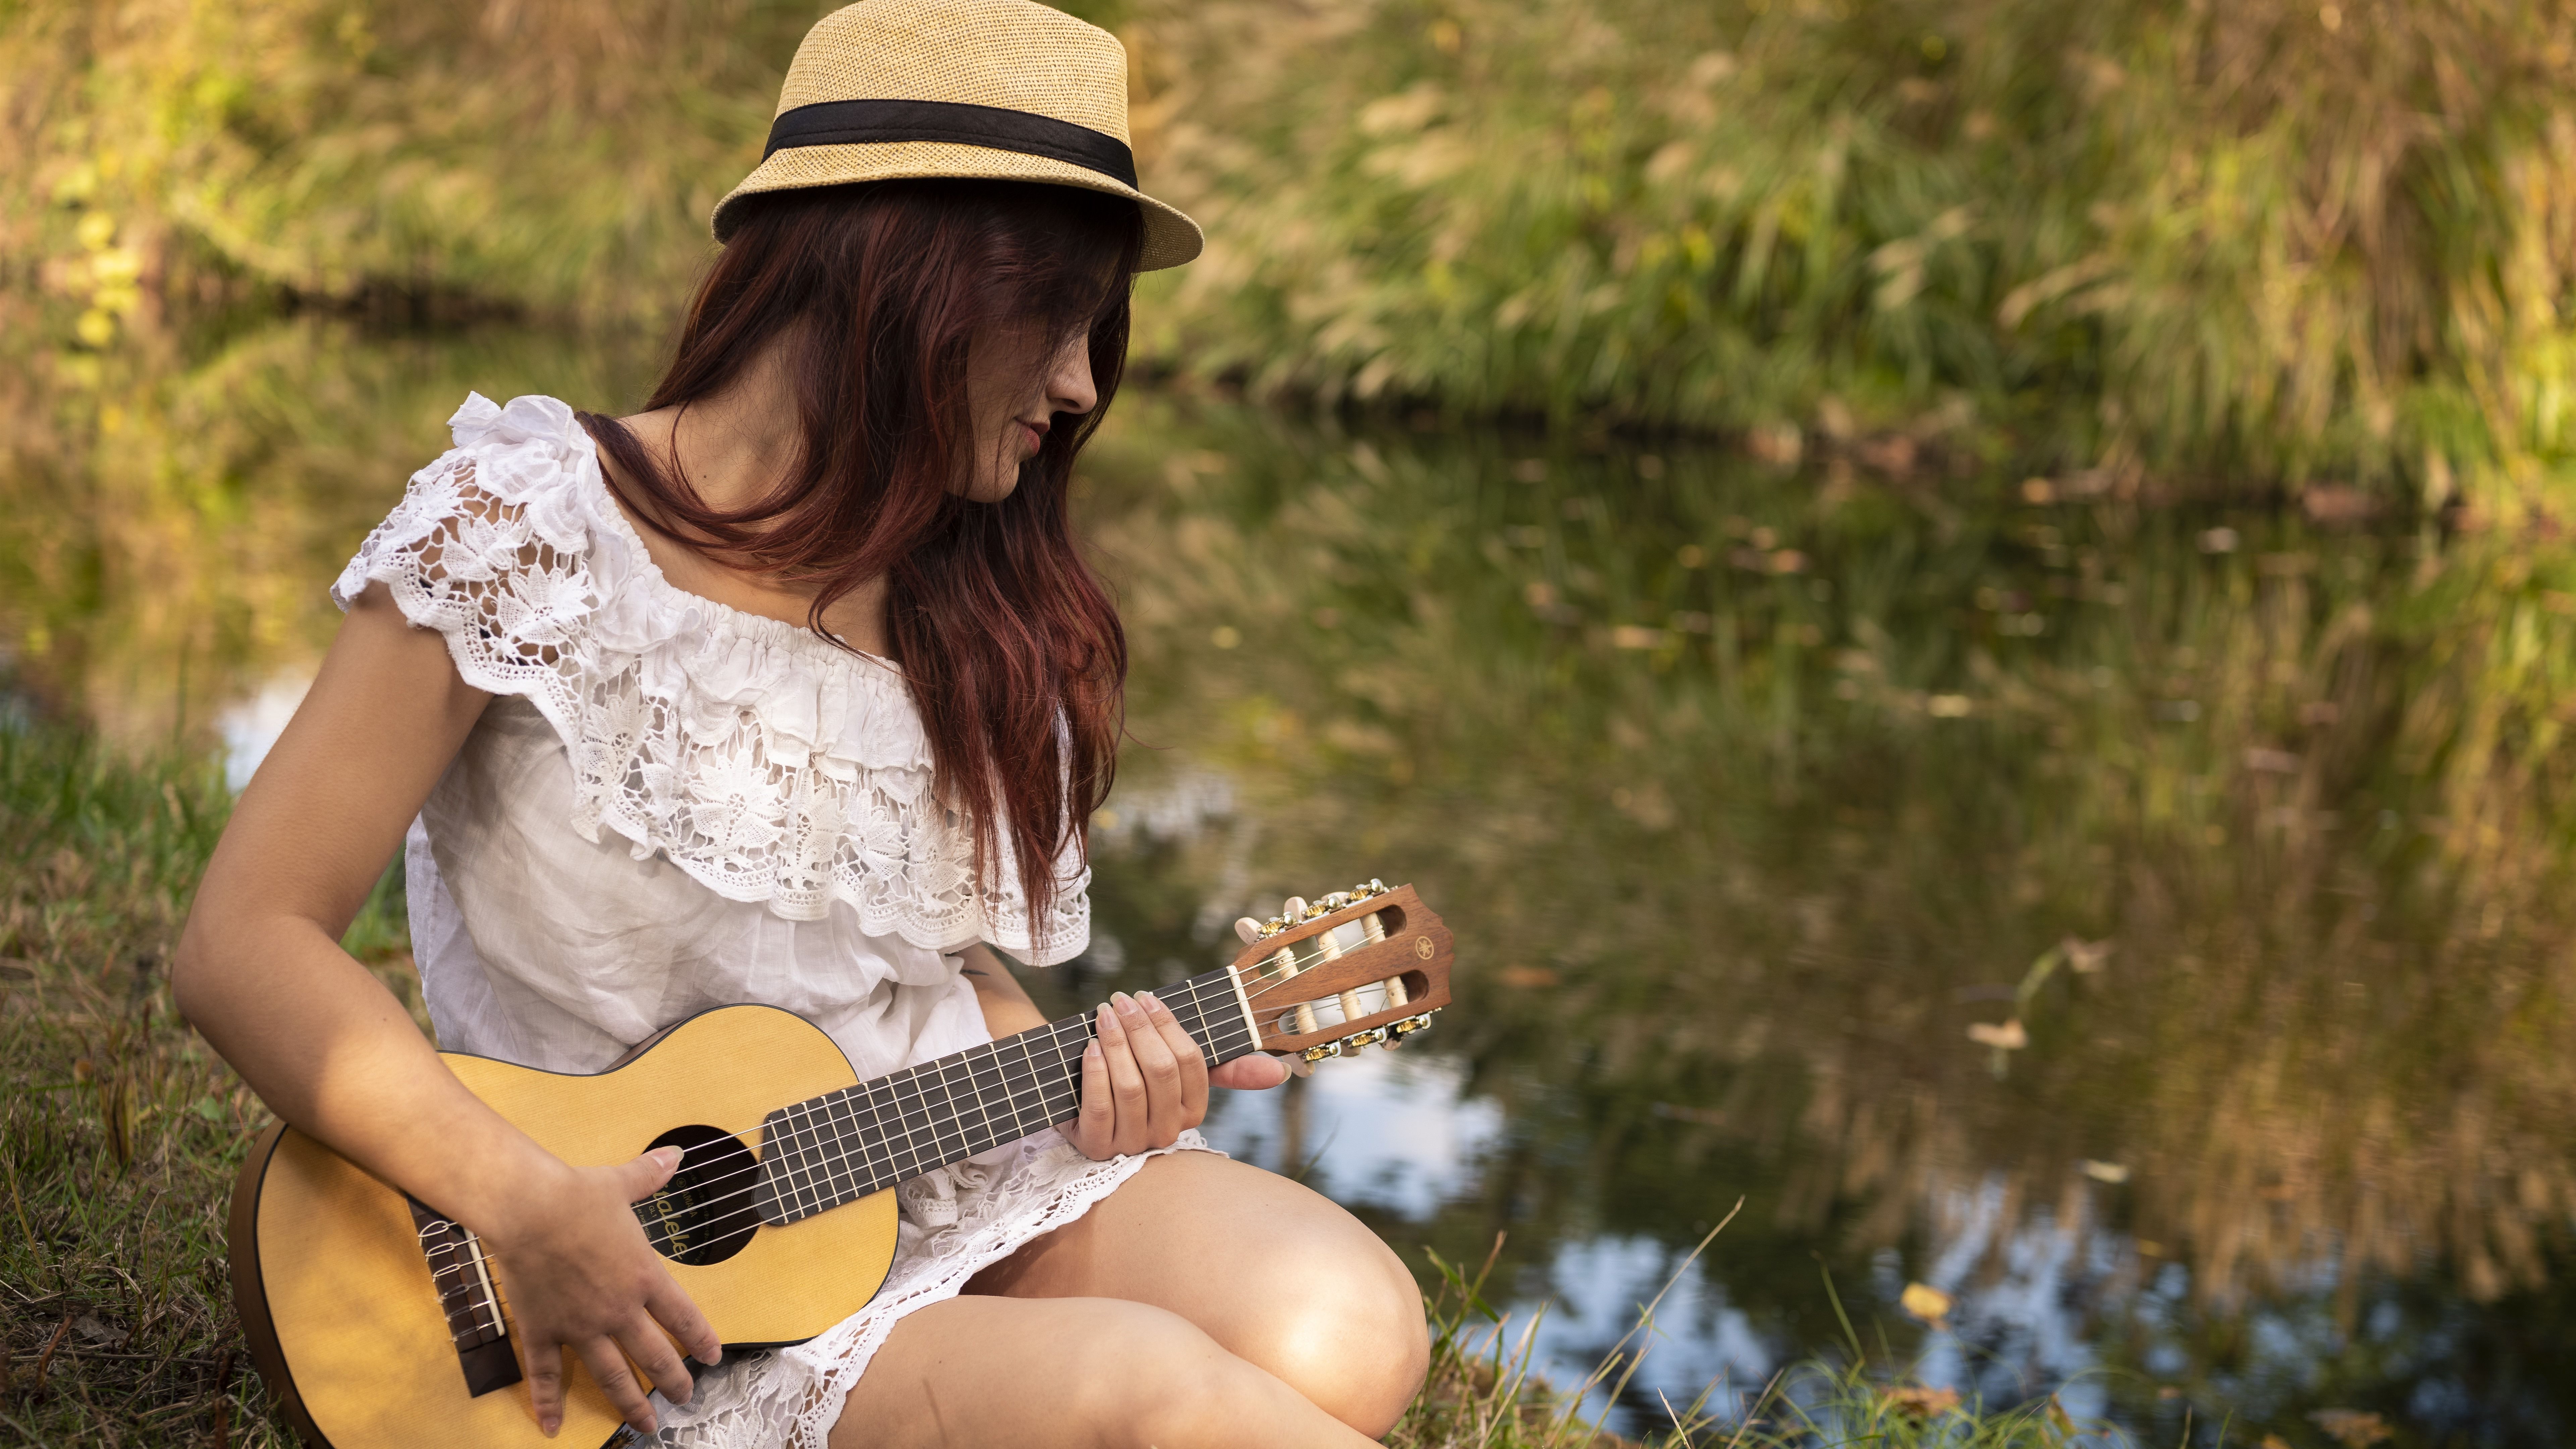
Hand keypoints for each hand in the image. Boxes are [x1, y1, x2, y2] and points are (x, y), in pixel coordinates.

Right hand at [481, 1146, 721, 1437]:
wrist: (529, 1208)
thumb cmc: (578, 1196)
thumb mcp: (622, 1184)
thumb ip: (650, 1175)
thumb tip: (674, 1153)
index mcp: (644, 1276)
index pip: (684, 1318)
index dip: (701, 1341)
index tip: (712, 1359)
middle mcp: (618, 1309)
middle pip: (655, 1357)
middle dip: (674, 1382)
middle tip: (685, 1399)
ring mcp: (581, 1326)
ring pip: (612, 1376)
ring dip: (631, 1404)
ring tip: (646, 1426)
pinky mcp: (544, 1330)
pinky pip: (548, 1375)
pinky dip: (549, 1402)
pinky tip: (552, 1428)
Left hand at [1059, 991, 1286, 1159]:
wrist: (1081, 1105)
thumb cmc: (1136, 1077)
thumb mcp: (1176, 1070)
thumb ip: (1225, 1067)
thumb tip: (1281, 1071)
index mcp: (1192, 1111)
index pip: (1190, 1062)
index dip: (1168, 1026)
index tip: (1147, 997)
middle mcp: (1166, 1132)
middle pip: (1160, 1071)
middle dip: (1140, 1029)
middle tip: (1121, 1000)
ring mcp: (1131, 1143)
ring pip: (1131, 1087)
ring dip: (1116, 1043)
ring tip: (1104, 1016)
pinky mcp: (1096, 1146)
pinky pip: (1100, 1106)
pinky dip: (1096, 1071)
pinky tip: (1091, 1046)